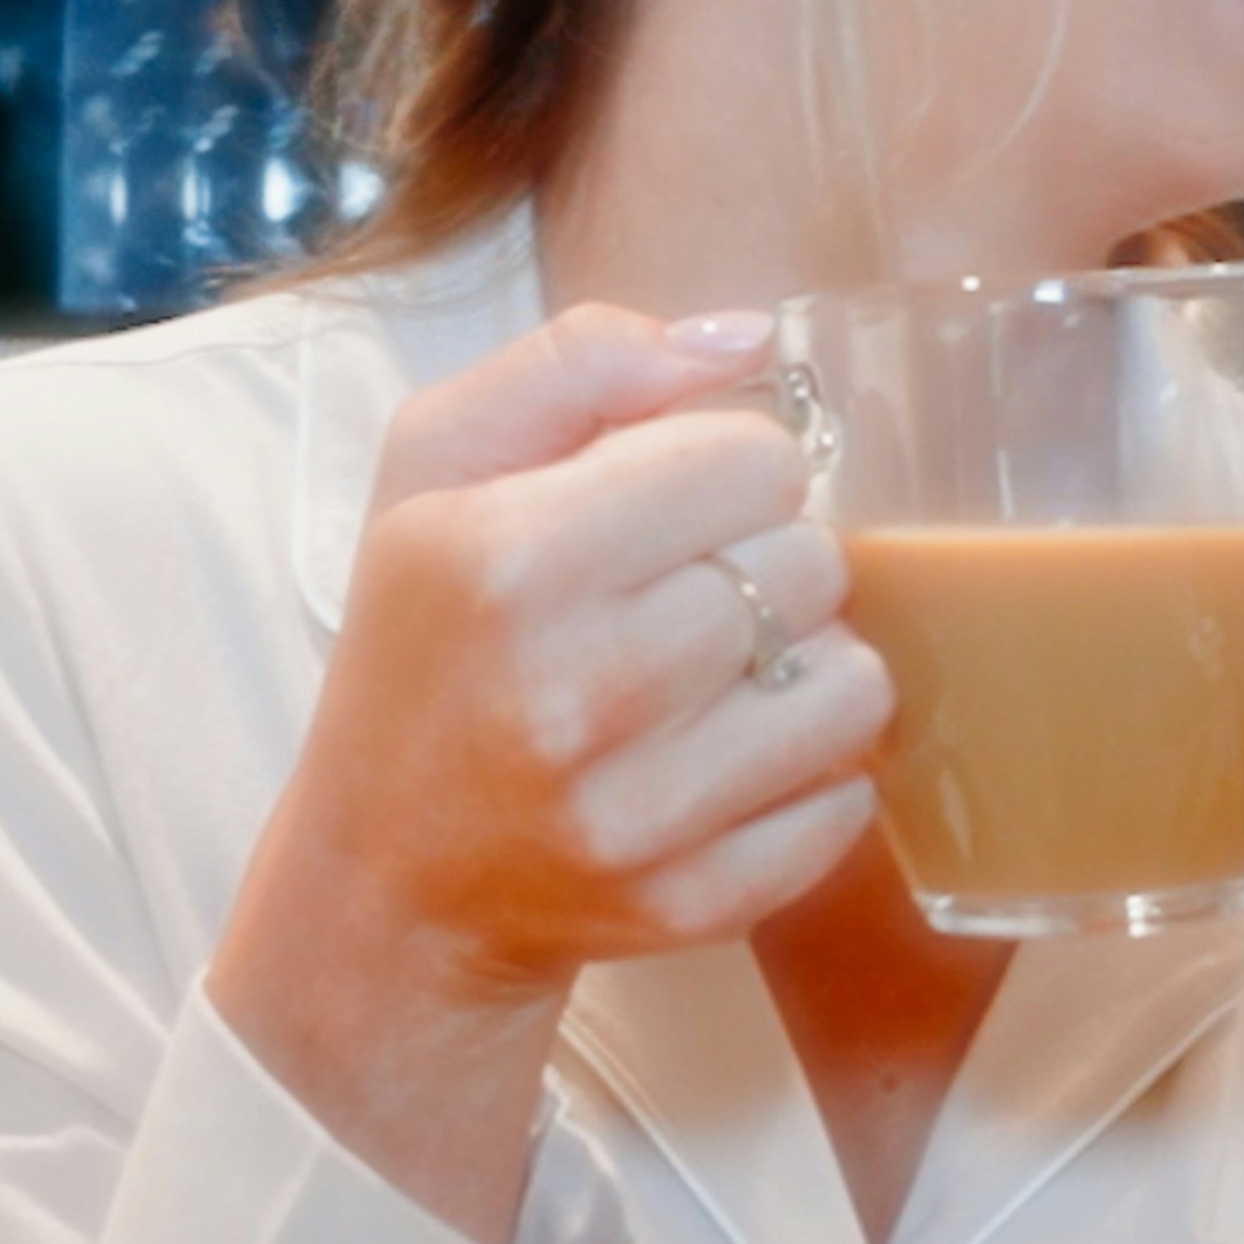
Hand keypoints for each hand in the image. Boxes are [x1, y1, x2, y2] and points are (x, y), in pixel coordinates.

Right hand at [208, 304, 894, 1240]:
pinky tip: (730, 762)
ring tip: (727, 676)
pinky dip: (811, 774)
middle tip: (693, 594)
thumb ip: (579, 363)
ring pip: (854, 683)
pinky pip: (846, 803)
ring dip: (807, 667)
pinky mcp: (687, 902)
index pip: (752, 457)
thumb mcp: (436, 464)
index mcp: (508, 558)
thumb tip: (747, 340)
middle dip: (769, 560)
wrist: (389, 875)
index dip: (727, 464)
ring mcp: (634, 813)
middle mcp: (573, 690)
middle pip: (811, 562)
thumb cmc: (428, 640)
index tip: (678, 504)